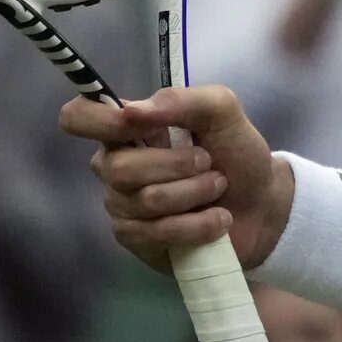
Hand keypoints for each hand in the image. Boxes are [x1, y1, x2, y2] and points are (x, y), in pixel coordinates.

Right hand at [61, 85, 290, 272]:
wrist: (263, 204)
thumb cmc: (235, 153)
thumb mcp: (223, 112)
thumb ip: (182, 101)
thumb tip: (131, 111)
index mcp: (128, 128)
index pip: (79, 117)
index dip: (101, 121)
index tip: (143, 128)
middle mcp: (115, 166)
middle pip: (117, 167)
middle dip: (177, 165)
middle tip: (209, 163)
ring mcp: (122, 206)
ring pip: (145, 201)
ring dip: (195, 193)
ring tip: (218, 188)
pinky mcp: (137, 241)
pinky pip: (156, 234)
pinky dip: (196, 225)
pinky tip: (217, 220)